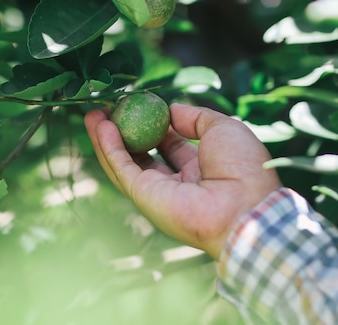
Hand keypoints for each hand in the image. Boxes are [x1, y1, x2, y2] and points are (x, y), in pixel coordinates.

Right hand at [84, 103, 280, 258]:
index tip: (138, 105)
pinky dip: (110, 148)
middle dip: (123, 131)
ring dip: (107, 139)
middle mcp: (177, 182)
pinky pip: (123, 168)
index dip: (152, 124)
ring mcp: (158, 192)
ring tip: (93, 115)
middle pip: (142, 153)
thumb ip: (195, 117)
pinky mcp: (144, 197)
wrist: (243, 205)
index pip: (170, 144)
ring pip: (126, 162)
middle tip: (107, 110)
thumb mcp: (223, 128)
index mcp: (200, 168)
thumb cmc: (243, 167)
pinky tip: (103, 127)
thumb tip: (171, 110)